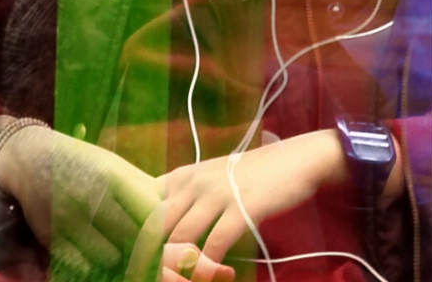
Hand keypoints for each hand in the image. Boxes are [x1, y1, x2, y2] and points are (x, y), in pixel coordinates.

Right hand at [0, 125, 160, 275]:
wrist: (29, 156)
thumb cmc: (81, 162)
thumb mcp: (115, 167)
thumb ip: (147, 192)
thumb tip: (179, 224)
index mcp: (113, 176)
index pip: (153, 220)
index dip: (165, 240)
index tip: (172, 251)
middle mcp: (91, 196)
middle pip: (134, 243)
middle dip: (144, 254)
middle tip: (150, 259)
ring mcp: (69, 218)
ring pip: (111, 257)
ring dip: (117, 257)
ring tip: (113, 243)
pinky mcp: (51, 236)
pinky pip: (85, 264)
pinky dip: (91, 261)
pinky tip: (89, 246)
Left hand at [151, 130, 347, 263]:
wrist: (290, 161)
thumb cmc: (249, 175)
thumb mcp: (211, 180)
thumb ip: (190, 199)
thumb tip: (170, 229)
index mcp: (182, 176)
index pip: (147, 202)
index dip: (141, 231)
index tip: (141, 255)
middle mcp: (193, 182)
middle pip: (159, 222)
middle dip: (155, 253)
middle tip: (158, 274)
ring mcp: (216, 194)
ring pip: (183, 235)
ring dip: (180, 263)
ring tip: (181, 279)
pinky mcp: (241, 208)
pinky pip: (216, 242)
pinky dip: (210, 265)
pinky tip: (213, 275)